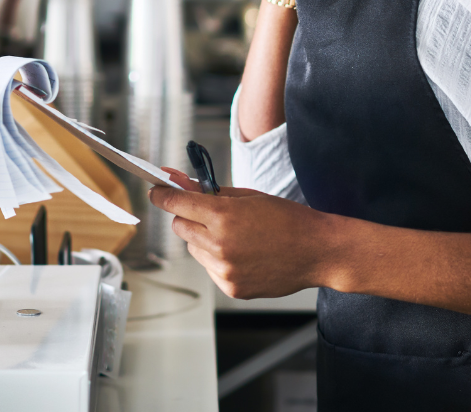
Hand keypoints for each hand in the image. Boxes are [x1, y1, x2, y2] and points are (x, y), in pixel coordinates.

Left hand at [151, 171, 333, 298]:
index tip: (156, 191)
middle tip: (207, 212)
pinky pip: (209, 267)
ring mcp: (224, 270)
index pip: (177, 203)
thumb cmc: (286, 218)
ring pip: (193, 248)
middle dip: (187, 216)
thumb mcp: (248, 196)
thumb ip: (211, 191)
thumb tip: (180, 183)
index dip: (163, 195)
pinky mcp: (231, 288)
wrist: (315, 250)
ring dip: (202, 238)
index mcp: (223, 216)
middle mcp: (219, 245)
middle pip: (180, 227)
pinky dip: (216, 258)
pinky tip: (242, 253)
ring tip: (233, 235)